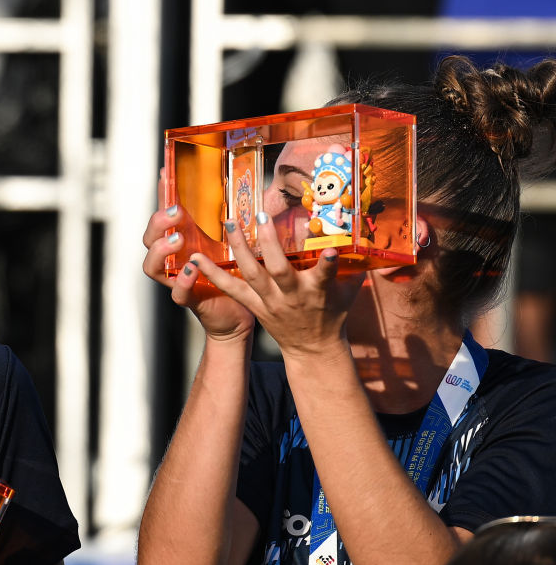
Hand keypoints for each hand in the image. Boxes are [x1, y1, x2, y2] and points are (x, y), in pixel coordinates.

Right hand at [142, 172, 253, 341]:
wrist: (238, 312)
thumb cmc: (232, 274)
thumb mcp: (228, 242)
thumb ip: (229, 221)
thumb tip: (247, 187)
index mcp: (181, 243)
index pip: (164, 216)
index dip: (161, 196)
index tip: (165, 175)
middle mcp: (173, 260)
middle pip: (148, 240)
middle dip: (157, 224)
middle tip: (175, 212)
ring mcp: (177, 279)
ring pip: (152, 266)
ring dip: (161, 251)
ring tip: (177, 240)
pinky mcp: (190, 299)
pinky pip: (177, 293)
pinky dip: (182, 281)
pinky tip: (192, 269)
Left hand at [190, 212, 363, 359]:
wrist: (313, 349)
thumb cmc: (333, 314)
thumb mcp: (349, 290)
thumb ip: (356, 264)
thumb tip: (369, 235)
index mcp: (318, 292)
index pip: (325, 275)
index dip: (328, 264)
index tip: (332, 250)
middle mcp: (292, 296)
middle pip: (279, 270)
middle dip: (271, 243)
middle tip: (261, 215)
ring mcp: (269, 302)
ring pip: (251, 274)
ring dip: (239, 247)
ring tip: (228, 223)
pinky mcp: (254, 306)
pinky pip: (230, 289)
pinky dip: (212, 274)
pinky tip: (196, 259)